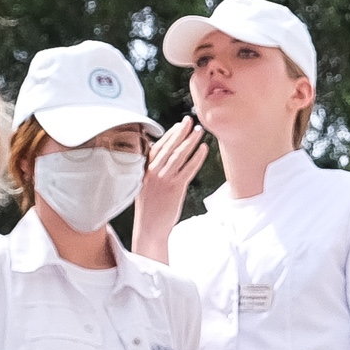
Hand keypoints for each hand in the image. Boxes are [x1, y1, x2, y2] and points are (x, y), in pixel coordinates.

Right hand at [132, 123, 209, 256]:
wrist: (150, 228)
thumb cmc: (149, 210)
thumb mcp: (146, 187)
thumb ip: (153, 172)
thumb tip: (165, 160)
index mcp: (144, 170)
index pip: (158, 147)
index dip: (169, 135)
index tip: (178, 126)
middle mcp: (153, 172)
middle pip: (169, 147)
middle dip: (181, 132)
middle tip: (190, 120)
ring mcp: (164, 179)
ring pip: (179, 155)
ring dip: (191, 141)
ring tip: (200, 131)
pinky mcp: (175, 188)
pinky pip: (188, 168)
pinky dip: (197, 157)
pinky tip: (204, 149)